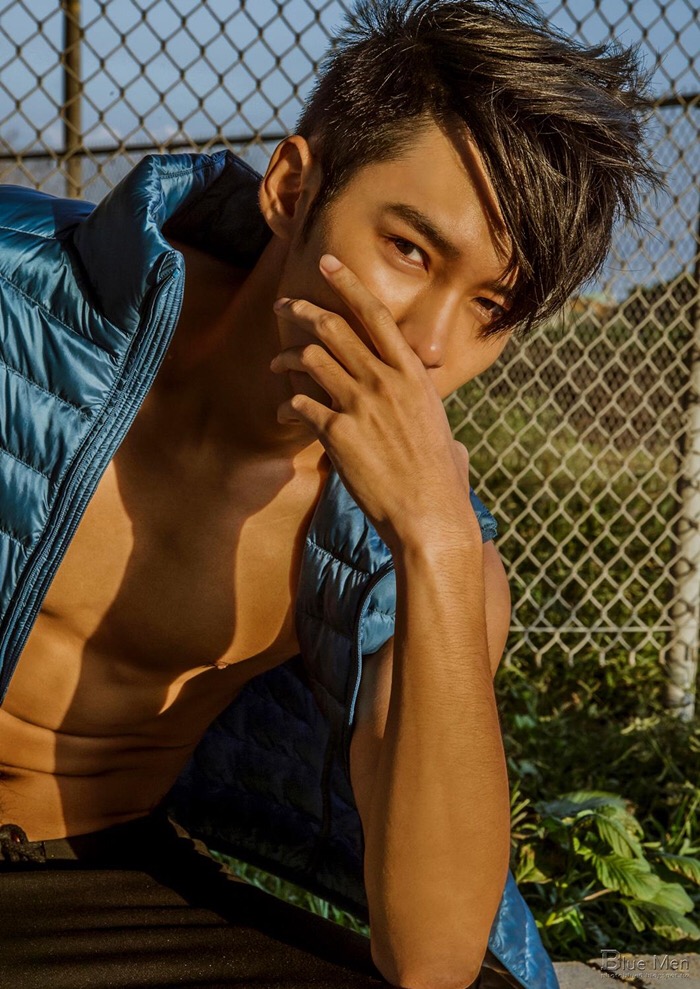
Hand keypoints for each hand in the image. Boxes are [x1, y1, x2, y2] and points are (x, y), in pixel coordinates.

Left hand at [270, 254, 477, 552]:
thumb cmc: (438, 477)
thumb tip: (432, 413)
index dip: (348, 284)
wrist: (429, 514)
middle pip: (333, 328)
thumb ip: (423, 408)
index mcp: (411, 374)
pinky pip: (299, 405)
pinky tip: (284, 411)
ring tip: (276, 362)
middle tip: (284, 305)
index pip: (376, 315)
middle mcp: (385, 381)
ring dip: (286, 356)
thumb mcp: (439, 426)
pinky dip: (286, 404)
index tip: (328, 264)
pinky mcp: (338, 433)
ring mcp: (360, 404)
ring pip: (310, 358)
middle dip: (301, 310)